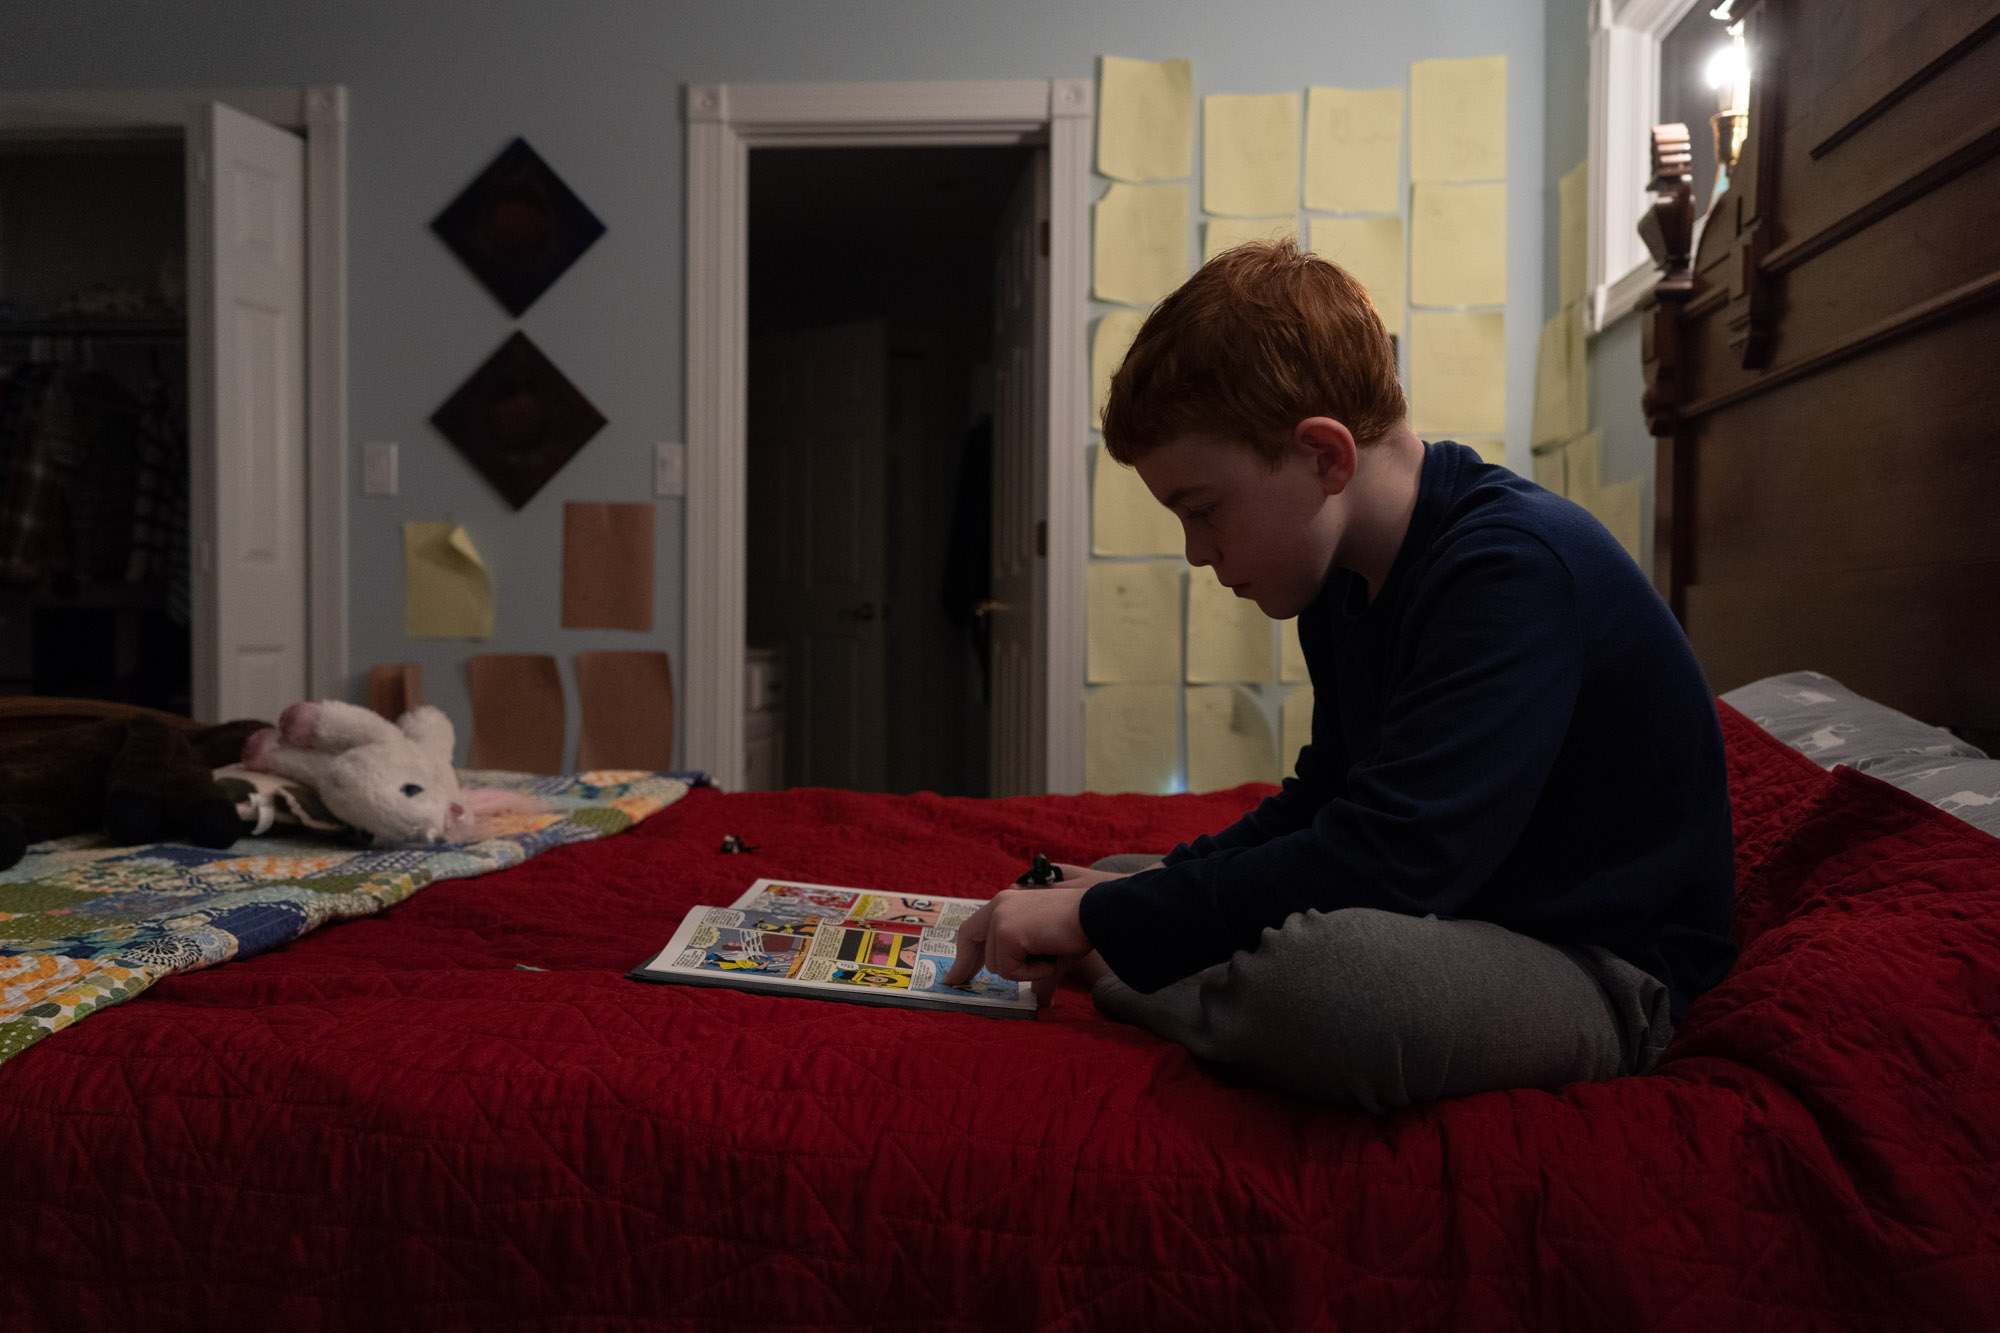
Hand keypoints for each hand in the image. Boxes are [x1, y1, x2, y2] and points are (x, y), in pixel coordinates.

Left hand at [945, 882, 1092, 987]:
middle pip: (969, 941)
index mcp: (1007, 903)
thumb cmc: (1080, 929)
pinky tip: (1049, 955)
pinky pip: (1010, 970)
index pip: (975, 929)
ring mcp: (1001, 918)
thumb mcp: (1052, 954)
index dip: (966, 954)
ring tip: (1048, 954)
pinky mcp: (1006, 932)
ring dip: (1025, 971)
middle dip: (964, 966)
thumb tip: (1042, 1002)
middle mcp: (999, 905)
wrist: (1097, 914)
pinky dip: (1033, 972)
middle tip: (953, 984)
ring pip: (997, 966)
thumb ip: (1039, 976)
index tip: (957, 974)